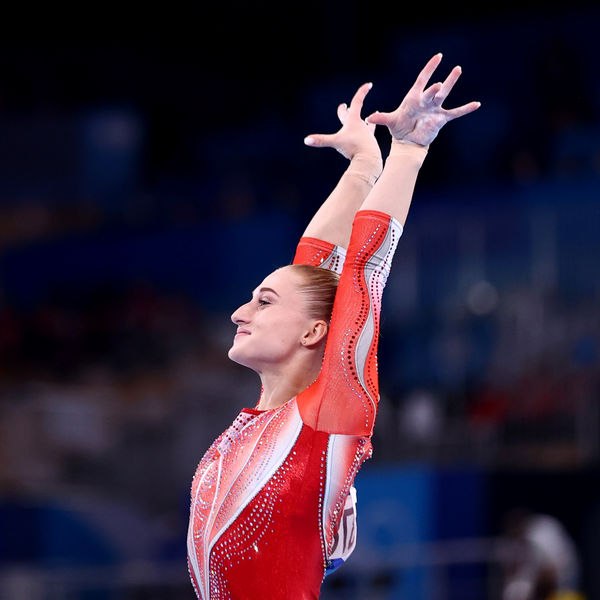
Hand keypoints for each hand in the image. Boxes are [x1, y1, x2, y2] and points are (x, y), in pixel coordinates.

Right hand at [304, 82, 381, 164]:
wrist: (369, 159)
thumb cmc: (353, 148)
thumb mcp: (335, 143)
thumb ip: (320, 140)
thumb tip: (306, 140)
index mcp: (353, 121)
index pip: (357, 102)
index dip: (362, 92)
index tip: (369, 84)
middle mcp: (361, 126)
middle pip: (354, 113)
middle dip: (348, 110)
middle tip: (345, 106)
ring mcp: (366, 135)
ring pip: (364, 125)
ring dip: (363, 121)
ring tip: (367, 118)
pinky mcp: (369, 144)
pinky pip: (368, 137)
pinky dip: (367, 135)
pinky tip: (369, 136)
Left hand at [365, 53, 480, 146]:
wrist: (407, 142)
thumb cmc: (399, 129)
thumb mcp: (390, 122)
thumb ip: (381, 118)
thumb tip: (369, 117)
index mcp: (413, 98)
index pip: (422, 80)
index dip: (429, 69)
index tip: (438, 57)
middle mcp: (426, 100)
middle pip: (433, 89)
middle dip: (437, 86)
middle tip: (441, 80)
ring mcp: (435, 109)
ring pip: (444, 94)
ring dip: (450, 83)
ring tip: (457, 69)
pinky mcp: (441, 119)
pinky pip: (455, 113)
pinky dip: (465, 109)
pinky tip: (477, 104)